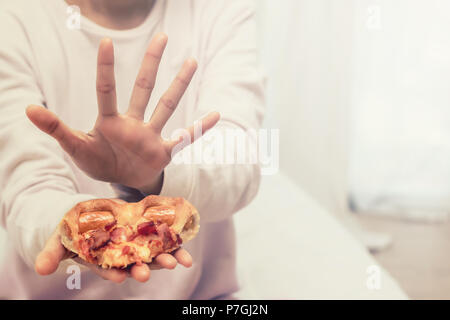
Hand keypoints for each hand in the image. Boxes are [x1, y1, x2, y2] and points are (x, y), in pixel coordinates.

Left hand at [26, 33, 219, 193]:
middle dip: (152, 63)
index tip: (106, 42)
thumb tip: (28, 108)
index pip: (107, 90)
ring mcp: (151, 135)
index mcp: (110, 121)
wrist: (122, 181)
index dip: (106, 68)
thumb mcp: (76, 147)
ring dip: (180, 85)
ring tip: (191, 61)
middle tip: (162, 36)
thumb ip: (57, 129)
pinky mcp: (164, 151)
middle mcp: (134, 123)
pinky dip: (200, 128)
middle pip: (144, 88)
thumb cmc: (99, 161)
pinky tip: (216, 114)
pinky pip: (186, 138)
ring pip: (168, 105)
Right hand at [35, 201, 192, 282]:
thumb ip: (52, 253)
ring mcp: (135, 241)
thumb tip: (40, 269)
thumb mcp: (60, 239)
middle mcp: (121, 254)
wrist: (88, 213)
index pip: (107, 269)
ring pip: (152, 252)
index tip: (121, 277)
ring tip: (179, 263)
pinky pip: (160, 235)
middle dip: (143, 269)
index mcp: (102, 259)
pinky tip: (184, 244)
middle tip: (149, 274)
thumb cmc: (73, 230)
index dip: (113, 274)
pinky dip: (172, 239)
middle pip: (133, 264)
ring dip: (165, 258)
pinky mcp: (144, 227)